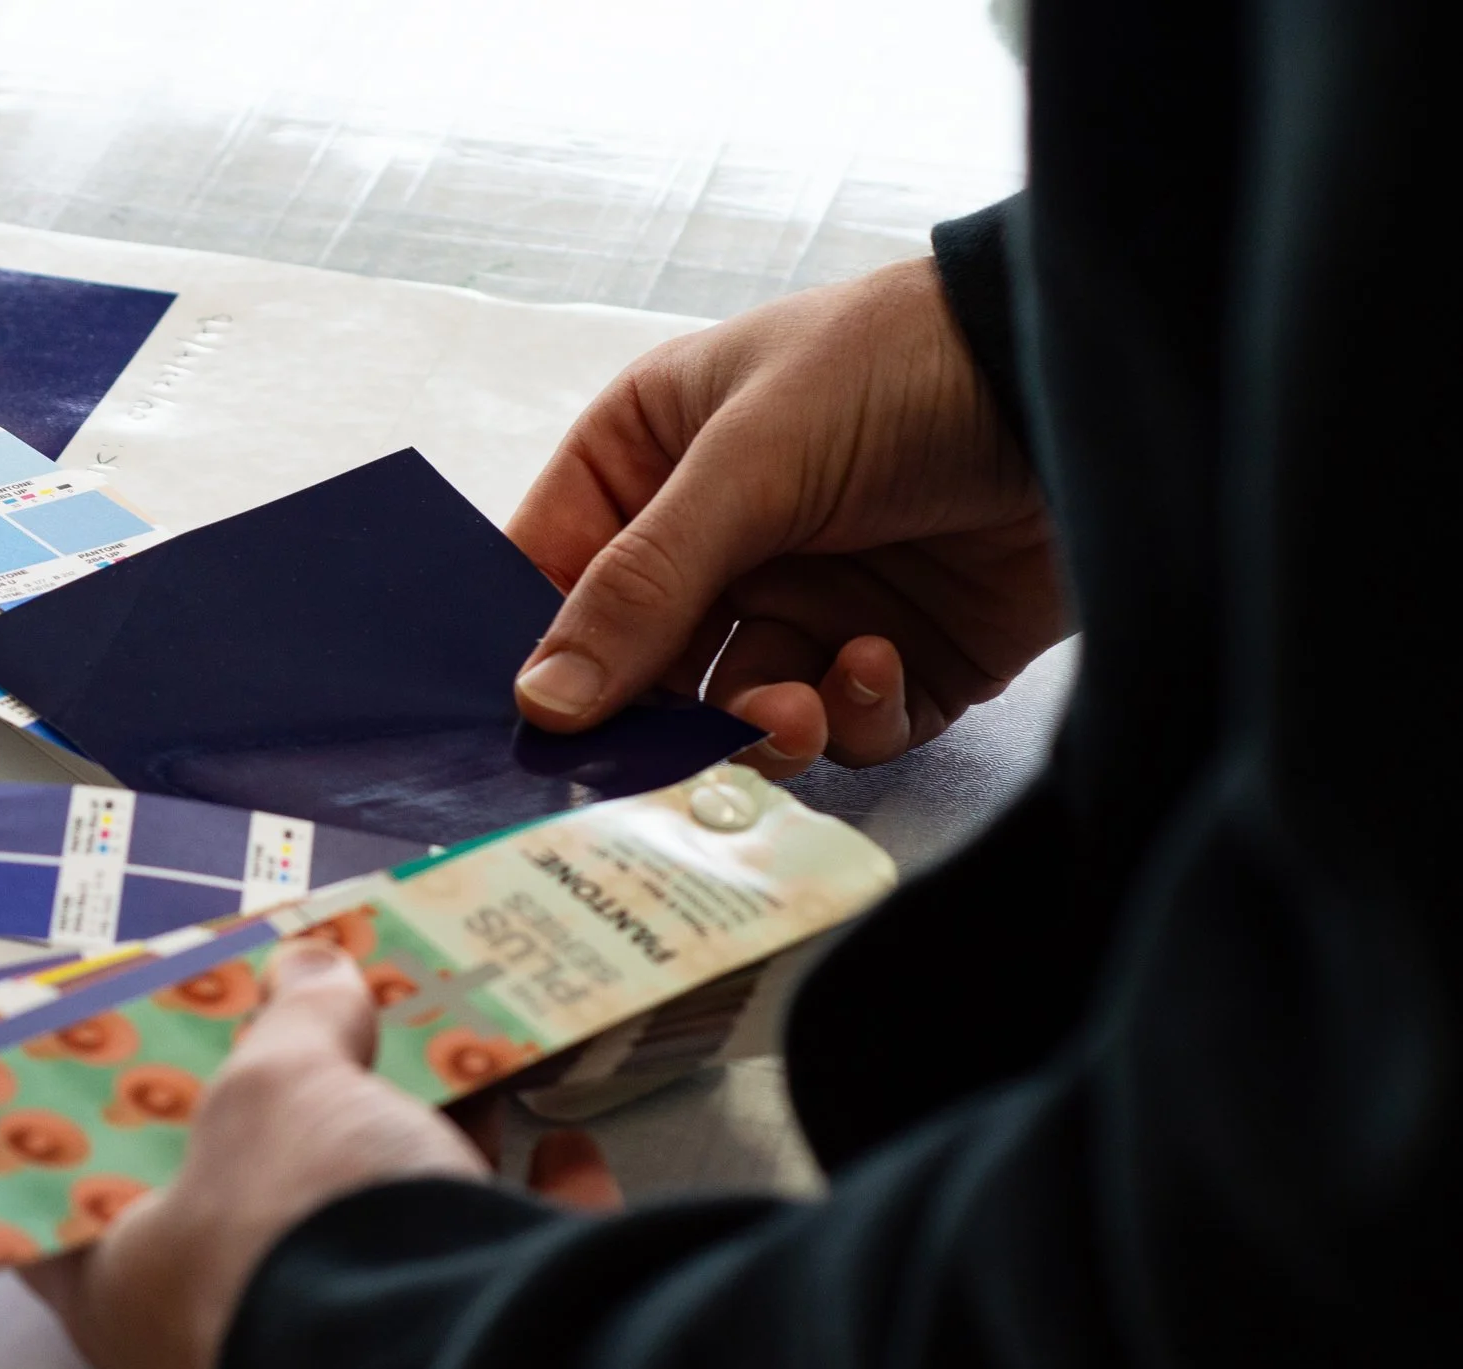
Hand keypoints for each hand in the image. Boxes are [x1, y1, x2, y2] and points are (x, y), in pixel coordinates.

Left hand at [24, 940, 619, 1368]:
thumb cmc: (301, 1241)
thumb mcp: (276, 1091)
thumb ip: (292, 1025)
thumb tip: (311, 969)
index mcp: (130, 1290)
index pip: (71, 1214)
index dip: (98, 1136)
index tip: (128, 1068)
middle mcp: (228, 1346)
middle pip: (260, 1210)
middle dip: (308, 1121)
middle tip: (332, 1037)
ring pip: (388, 1243)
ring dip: (434, 1151)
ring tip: (465, 1066)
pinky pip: (501, 1285)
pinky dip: (535, 1217)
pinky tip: (563, 1147)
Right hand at [508, 258, 1067, 776]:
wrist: (1088, 380)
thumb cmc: (904, 364)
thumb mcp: (750, 459)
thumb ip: (641, 584)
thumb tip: (540, 700)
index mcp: (653, 455)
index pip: (555, 572)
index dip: (540, 650)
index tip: (531, 726)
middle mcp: (718, 535)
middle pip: (642, 667)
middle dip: (663, 714)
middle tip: (672, 753)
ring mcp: (807, 598)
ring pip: (735, 713)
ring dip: (760, 725)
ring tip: (798, 710)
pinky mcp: (894, 659)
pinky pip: (838, 730)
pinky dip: (851, 717)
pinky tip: (879, 660)